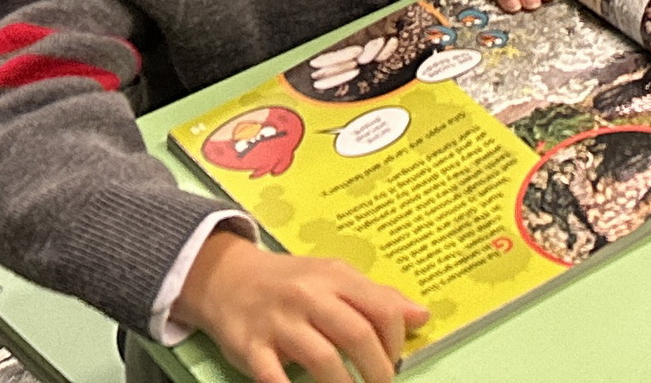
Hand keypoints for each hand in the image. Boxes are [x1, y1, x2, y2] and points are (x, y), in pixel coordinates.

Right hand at [180, 230, 422, 382]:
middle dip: (377, 370)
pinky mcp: (251, 348)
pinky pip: (274, 378)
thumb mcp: (335, 278)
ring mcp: (278, 322)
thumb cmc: (291, 282)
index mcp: (335, 277)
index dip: (395, 341)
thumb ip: (377, 298)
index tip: (395, 360)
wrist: (228, 277)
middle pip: (355, 334)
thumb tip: (423, 317)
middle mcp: (308, 296)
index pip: (381, 308)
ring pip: (321, 359)